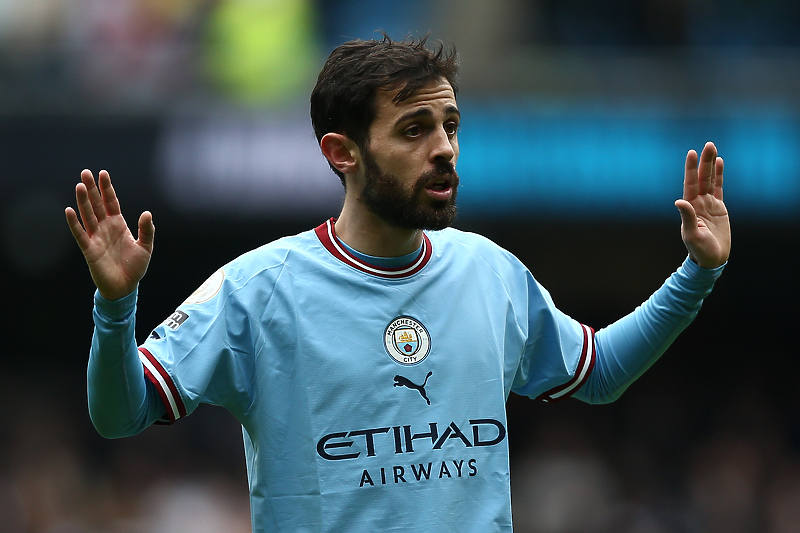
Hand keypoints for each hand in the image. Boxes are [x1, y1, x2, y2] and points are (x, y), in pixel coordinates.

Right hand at [65, 169, 153, 299]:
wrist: (125, 287)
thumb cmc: (135, 267)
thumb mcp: (146, 247)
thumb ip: (147, 230)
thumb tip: (147, 213)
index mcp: (119, 225)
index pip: (111, 203)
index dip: (107, 189)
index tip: (103, 173)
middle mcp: (105, 228)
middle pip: (96, 204)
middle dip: (92, 189)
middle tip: (85, 172)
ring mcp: (96, 238)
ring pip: (88, 215)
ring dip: (83, 201)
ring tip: (80, 185)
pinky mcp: (89, 250)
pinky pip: (80, 234)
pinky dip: (74, 223)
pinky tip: (70, 211)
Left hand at [675, 142, 730, 268]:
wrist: (711, 258)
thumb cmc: (699, 249)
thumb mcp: (692, 234)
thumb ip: (687, 217)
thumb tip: (679, 201)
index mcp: (690, 207)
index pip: (690, 184)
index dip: (691, 169)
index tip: (691, 153)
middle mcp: (698, 203)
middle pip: (702, 178)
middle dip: (704, 162)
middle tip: (708, 144)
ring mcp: (708, 204)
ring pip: (710, 180)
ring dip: (711, 165)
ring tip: (713, 149)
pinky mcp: (719, 208)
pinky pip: (718, 188)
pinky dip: (719, 176)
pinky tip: (719, 163)